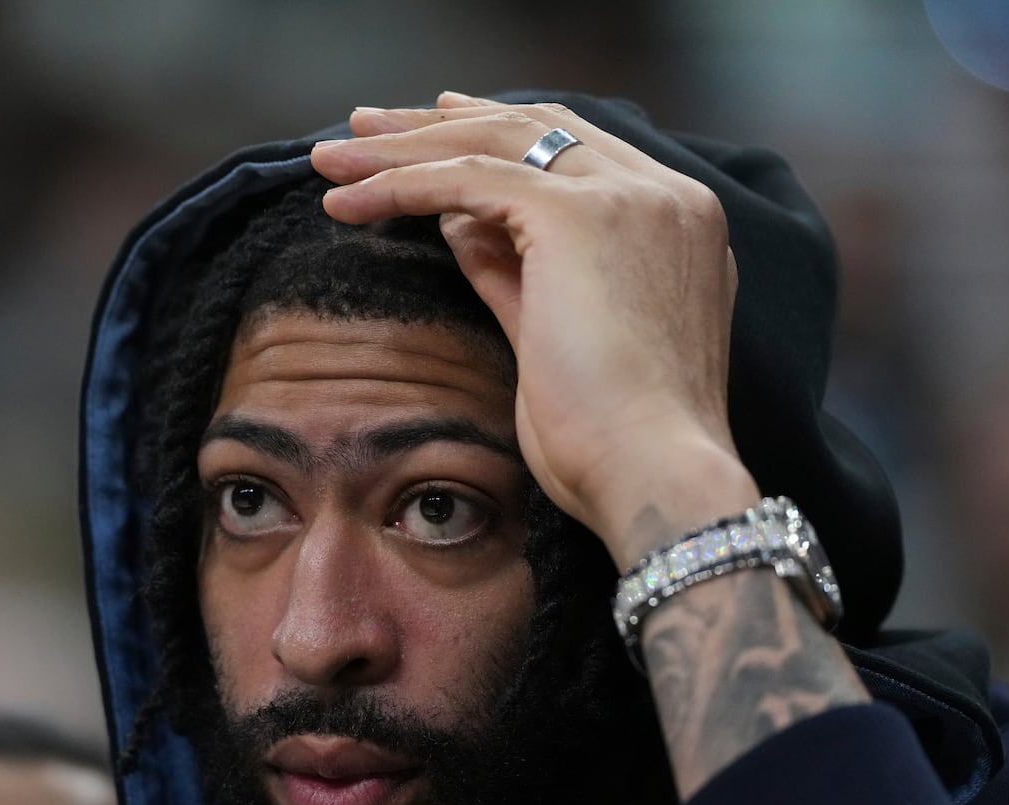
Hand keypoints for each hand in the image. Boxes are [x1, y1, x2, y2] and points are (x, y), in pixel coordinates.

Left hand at [312, 91, 758, 565]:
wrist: (652, 477)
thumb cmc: (613, 442)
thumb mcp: (552, 338)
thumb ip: (512, 272)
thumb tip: (458, 223)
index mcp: (677, 223)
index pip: (575, 148)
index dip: (496, 134)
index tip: (432, 130)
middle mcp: (664, 196)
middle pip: (534, 127)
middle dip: (439, 123)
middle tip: (363, 127)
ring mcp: (628, 199)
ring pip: (495, 142)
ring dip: (403, 145)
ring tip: (331, 158)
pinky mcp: (578, 218)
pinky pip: (466, 178)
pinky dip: (400, 183)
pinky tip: (346, 200)